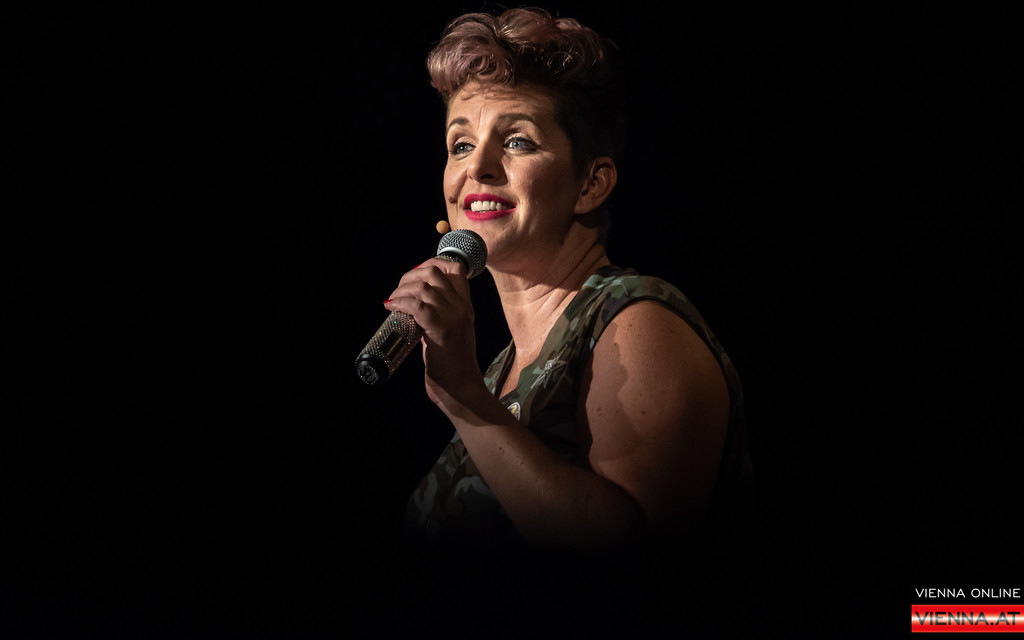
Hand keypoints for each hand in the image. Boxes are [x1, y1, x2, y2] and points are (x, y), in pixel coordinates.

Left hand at [383, 257, 484, 406]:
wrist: (459, 387)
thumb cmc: (451, 363)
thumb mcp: (451, 330)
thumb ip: (440, 314)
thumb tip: (414, 303)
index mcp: (465, 305)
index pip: (456, 269)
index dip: (432, 263)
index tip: (414, 275)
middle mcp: (461, 307)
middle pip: (434, 273)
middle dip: (409, 277)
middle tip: (398, 292)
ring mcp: (452, 317)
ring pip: (423, 287)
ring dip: (400, 291)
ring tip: (392, 302)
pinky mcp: (440, 331)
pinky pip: (417, 306)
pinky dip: (400, 304)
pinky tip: (391, 309)